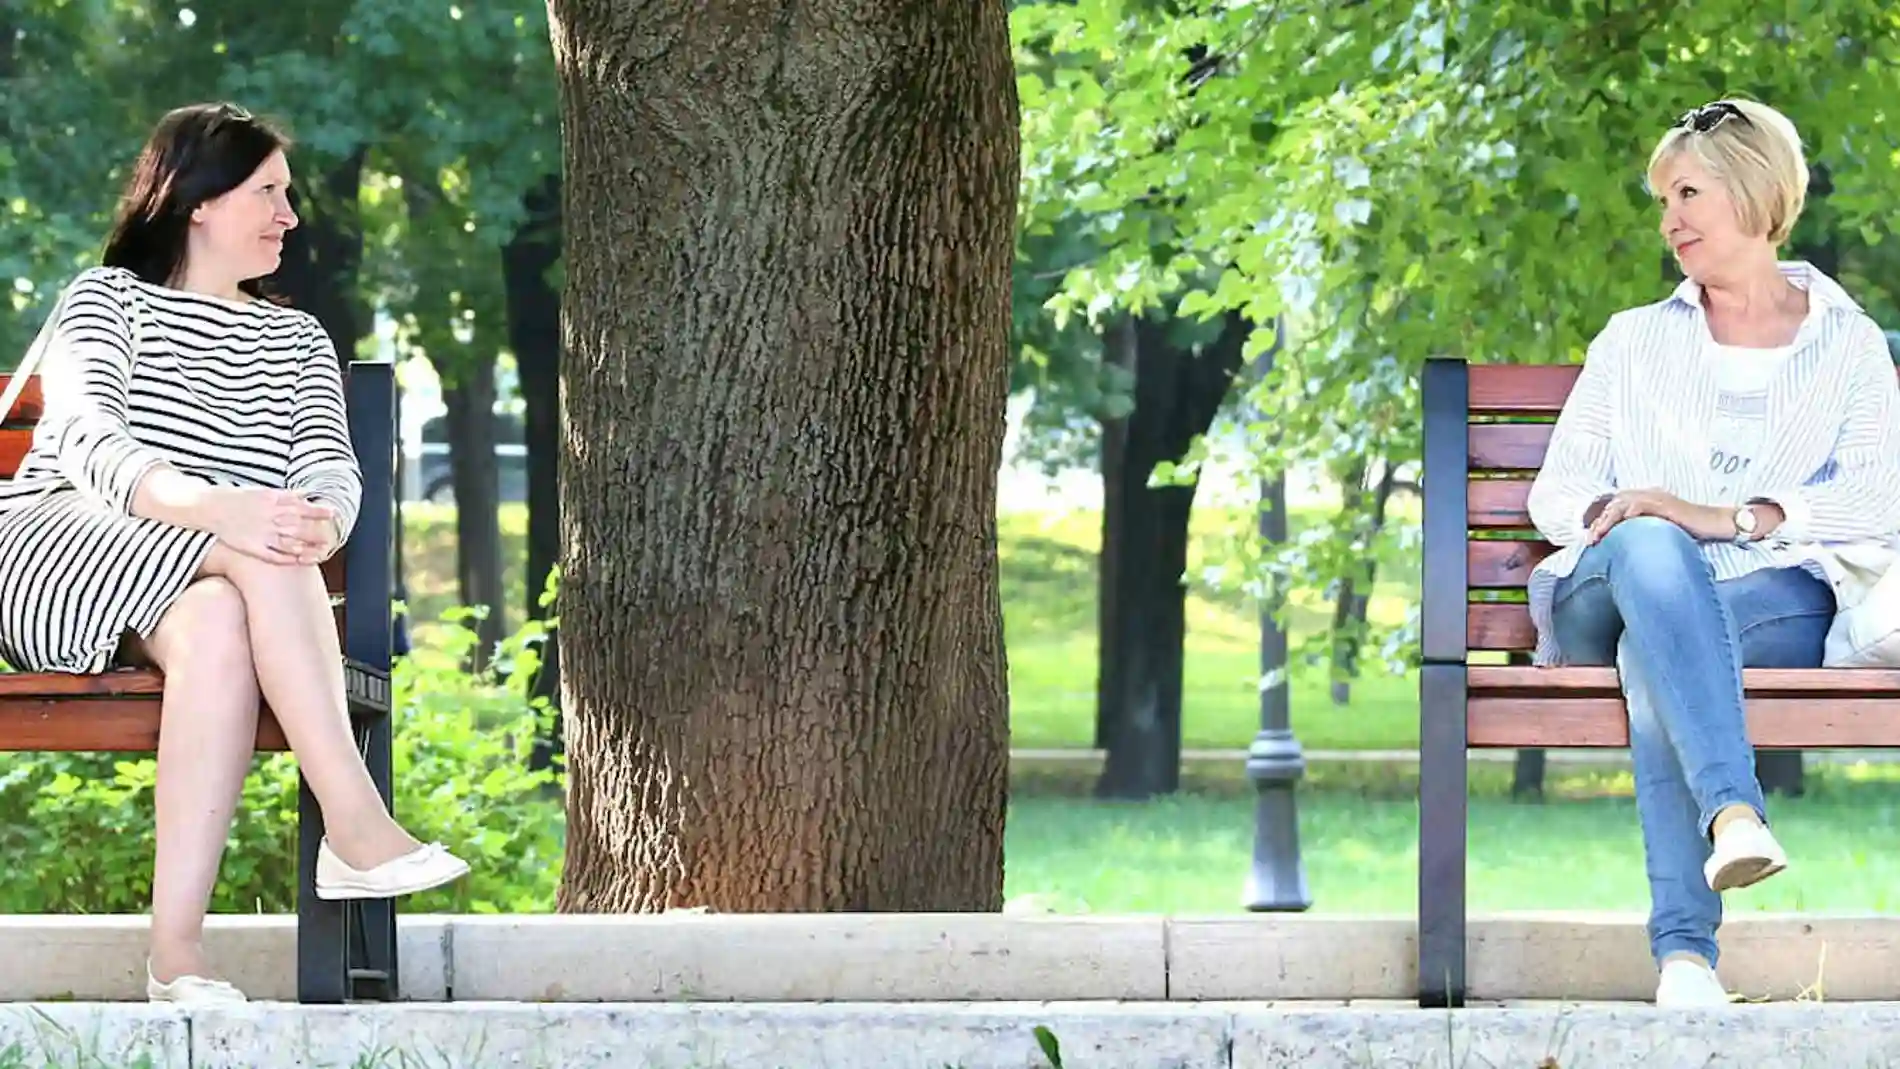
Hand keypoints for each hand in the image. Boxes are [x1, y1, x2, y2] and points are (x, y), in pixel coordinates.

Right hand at [206, 488, 336, 564]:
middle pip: (300, 528)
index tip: (333, 514)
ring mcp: (262, 534)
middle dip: (317, 534)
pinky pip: (274, 556)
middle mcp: (270, 518)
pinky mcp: (253, 547)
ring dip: (307, 549)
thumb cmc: (238, 498)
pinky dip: (289, 559)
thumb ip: (286, 495)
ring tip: (321, 553)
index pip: (302, 507)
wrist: (211, 508)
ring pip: (290, 544)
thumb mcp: (264, 491)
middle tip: (330, 539)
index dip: (319, 511)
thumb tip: (306, 494)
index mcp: (273, 502)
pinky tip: (300, 561)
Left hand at [1585, 488, 1734, 543]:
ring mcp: (1658, 498)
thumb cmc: (1690, 530)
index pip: (1617, 506)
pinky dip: (1631, 512)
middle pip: (1616, 503)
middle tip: (1590, 539)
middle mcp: (1650, 495)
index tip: (1591, 538)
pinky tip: (1623, 523)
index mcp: (1646, 499)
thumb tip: (1622, 547)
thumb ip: (1642, 532)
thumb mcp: (1660, 530)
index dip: (1602, 521)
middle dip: (1600, 521)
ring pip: (1624, 503)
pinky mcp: (1667, 504)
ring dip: (1609, 519)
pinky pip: (1643, 504)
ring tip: (1599, 534)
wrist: (1716, 524)